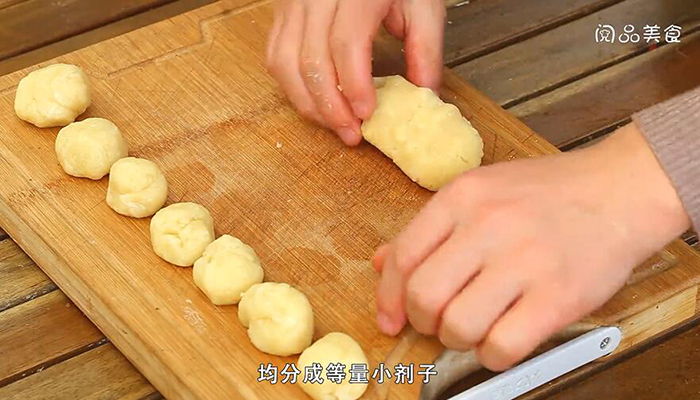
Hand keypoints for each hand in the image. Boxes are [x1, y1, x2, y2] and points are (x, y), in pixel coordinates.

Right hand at [266, 0, 444, 144]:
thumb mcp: (422, 5)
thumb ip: (425, 48)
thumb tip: (425, 96)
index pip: (345, 44)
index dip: (354, 86)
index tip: (367, 115)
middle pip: (311, 60)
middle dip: (330, 106)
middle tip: (351, 134)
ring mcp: (293, 4)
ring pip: (285, 63)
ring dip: (308, 102)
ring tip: (333, 124)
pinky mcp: (282, 14)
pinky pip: (275, 56)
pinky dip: (292, 87)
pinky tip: (315, 102)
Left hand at [373, 123, 689, 370]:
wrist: (619, 189)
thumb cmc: (547, 193)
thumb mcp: (480, 191)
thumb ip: (430, 228)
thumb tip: (383, 263)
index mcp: (462, 197)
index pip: (404, 256)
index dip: (388, 297)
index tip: (390, 318)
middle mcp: (489, 225)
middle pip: (424, 296)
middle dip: (422, 321)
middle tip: (438, 321)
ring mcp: (525, 261)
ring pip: (458, 326)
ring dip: (457, 339)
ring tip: (473, 327)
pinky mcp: (558, 297)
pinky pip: (502, 347)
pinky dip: (491, 354)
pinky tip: (501, 338)